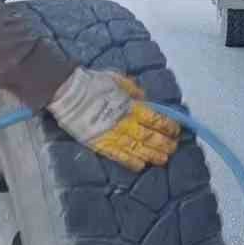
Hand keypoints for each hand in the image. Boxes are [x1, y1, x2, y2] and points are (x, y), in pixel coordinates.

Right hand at [45, 68, 180, 170]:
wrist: (67, 92)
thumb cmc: (92, 83)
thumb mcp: (117, 79)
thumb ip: (132, 89)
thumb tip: (144, 97)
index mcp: (130, 105)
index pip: (155, 118)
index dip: (168, 126)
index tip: (176, 130)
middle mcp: (124, 122)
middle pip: (150, 136)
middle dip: (164, 143)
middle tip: (173, 147)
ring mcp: (112, 135)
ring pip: (137, 149)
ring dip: (152, 155)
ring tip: (163, 159)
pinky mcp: (99, 143)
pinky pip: (118, 155)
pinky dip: (131, 162)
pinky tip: (141, 165)